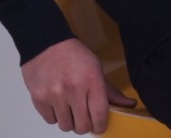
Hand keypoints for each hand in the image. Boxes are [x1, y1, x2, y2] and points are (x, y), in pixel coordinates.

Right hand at [21, 38, 135, 133]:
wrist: (46, 43)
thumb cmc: (74, 55)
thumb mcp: (96, 68)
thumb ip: (110, 91)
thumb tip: (131, 105)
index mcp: (92, 80)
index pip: (100, 117)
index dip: (100, 126)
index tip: (99, 124)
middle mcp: (73, 89)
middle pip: (82, 127)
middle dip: (84, 124)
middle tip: (83, 114)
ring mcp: (55, 95)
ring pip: (65, 127)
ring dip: (69, 120)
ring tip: (69, 106)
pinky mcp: (39, 98)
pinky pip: (50, 121)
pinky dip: (54, 115)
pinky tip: (57, 101)